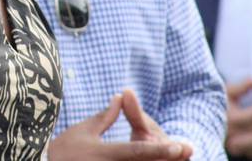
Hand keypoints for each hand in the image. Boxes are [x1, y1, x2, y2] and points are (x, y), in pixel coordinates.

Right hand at [49, 94, 191, 160]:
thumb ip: (106, 116)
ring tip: (178, 156)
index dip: (160, 149)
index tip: (180, 146)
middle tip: (188, 151)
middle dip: (167, 159)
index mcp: (104, 154)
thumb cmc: (63, 151)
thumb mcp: (84, 130)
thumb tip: (121, 97)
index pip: (137, 151)